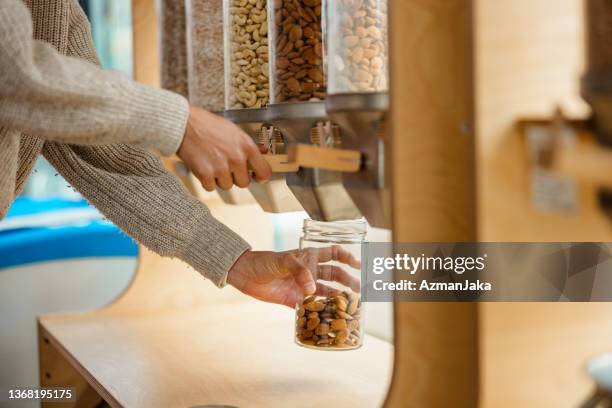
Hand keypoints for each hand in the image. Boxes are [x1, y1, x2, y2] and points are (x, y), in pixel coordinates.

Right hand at [177, 106, 271, 190]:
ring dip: (220, 179)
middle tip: (226, 166)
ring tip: (212, 163)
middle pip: (244, 183)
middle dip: (236, 177)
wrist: (184, 124)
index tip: (256, 177)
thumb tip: (263, 152)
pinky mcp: (205, 174)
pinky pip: (211, 187)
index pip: (264, 172)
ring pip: (227, 186)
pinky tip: (203, 166)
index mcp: (247, 146)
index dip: (260, 177)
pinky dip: (206, 181)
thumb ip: (248, 145)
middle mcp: (236, 158)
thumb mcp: (234, 131)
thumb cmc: (208, 125)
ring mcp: (221, 167)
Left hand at [227, 246, 361, 307]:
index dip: (347, 257)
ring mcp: (303, 287)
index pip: (334, 254)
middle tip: (358, 290)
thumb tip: (312, 289)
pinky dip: (321, 312)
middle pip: (335, 275)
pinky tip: (330, 317)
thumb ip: (299, 271)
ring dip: (337, 298)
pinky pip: (311, 307)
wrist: (245, 274)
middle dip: (348, 281)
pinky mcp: (294, 301)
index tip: (358, 264)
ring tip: (349, 305)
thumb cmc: (264, 261)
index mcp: (309, 257)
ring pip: (326, 292)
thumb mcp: (283, 260)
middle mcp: (309, 272)